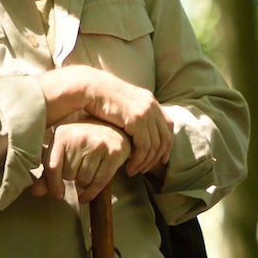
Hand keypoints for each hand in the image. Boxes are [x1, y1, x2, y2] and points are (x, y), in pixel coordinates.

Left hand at [33, 120, 131, 204]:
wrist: (113, 127)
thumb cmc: (83, 141)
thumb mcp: (63, 149)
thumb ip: (49, 170)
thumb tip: (36, 192)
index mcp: (62, 134)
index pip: (52, 166)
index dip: (53, 184)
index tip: (57, 194)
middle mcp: (80, 137)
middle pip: (68, 175)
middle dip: (71, 178)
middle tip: (77, 172)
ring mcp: (98, 144)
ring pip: (83, 180)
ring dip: (82, 184)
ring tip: (86, 174)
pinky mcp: (114, 153)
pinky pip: (99, 182)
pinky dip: (91, 193)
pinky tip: (86, 195)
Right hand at [45, 66, 173, 176]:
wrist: (89, 87)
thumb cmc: (99, 100)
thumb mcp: (123, 106)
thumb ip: (133, 116)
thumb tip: (137, 133)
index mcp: (150, 101)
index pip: (168, 126)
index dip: (167, 145)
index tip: (161, 159)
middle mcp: (152, 105)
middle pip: (165, 138)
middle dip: (157, 157)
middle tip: (145, 169)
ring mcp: (146, 111)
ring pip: (155, 145)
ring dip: (146, 162)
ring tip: (134, 170)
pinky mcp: (136, 119)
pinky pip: (144, 146)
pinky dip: (139, 159)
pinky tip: (129, 165)